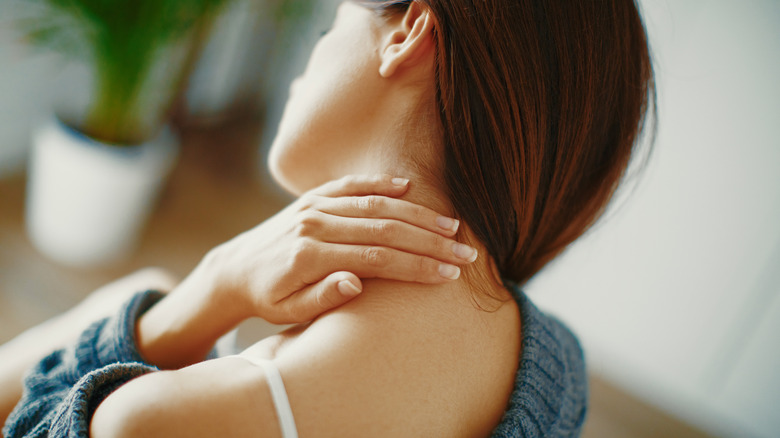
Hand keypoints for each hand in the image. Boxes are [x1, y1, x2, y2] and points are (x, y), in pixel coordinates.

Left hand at [202, 174, 477, 323]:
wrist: (235, 269)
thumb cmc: (267, 297)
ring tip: (452, 225)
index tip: (450, 273)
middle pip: (385, 229)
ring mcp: (314, 207)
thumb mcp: (287, 310)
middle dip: (430, 241)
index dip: (418, 266)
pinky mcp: (313, 197)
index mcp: (311, 256)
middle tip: (466, 252)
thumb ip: (320, 297)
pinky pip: (351, 185)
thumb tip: (356, 283)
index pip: (378, 259)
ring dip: (417, 214)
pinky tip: (409, 187)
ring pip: (375, 205)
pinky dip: (381, 184)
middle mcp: (315, 225)